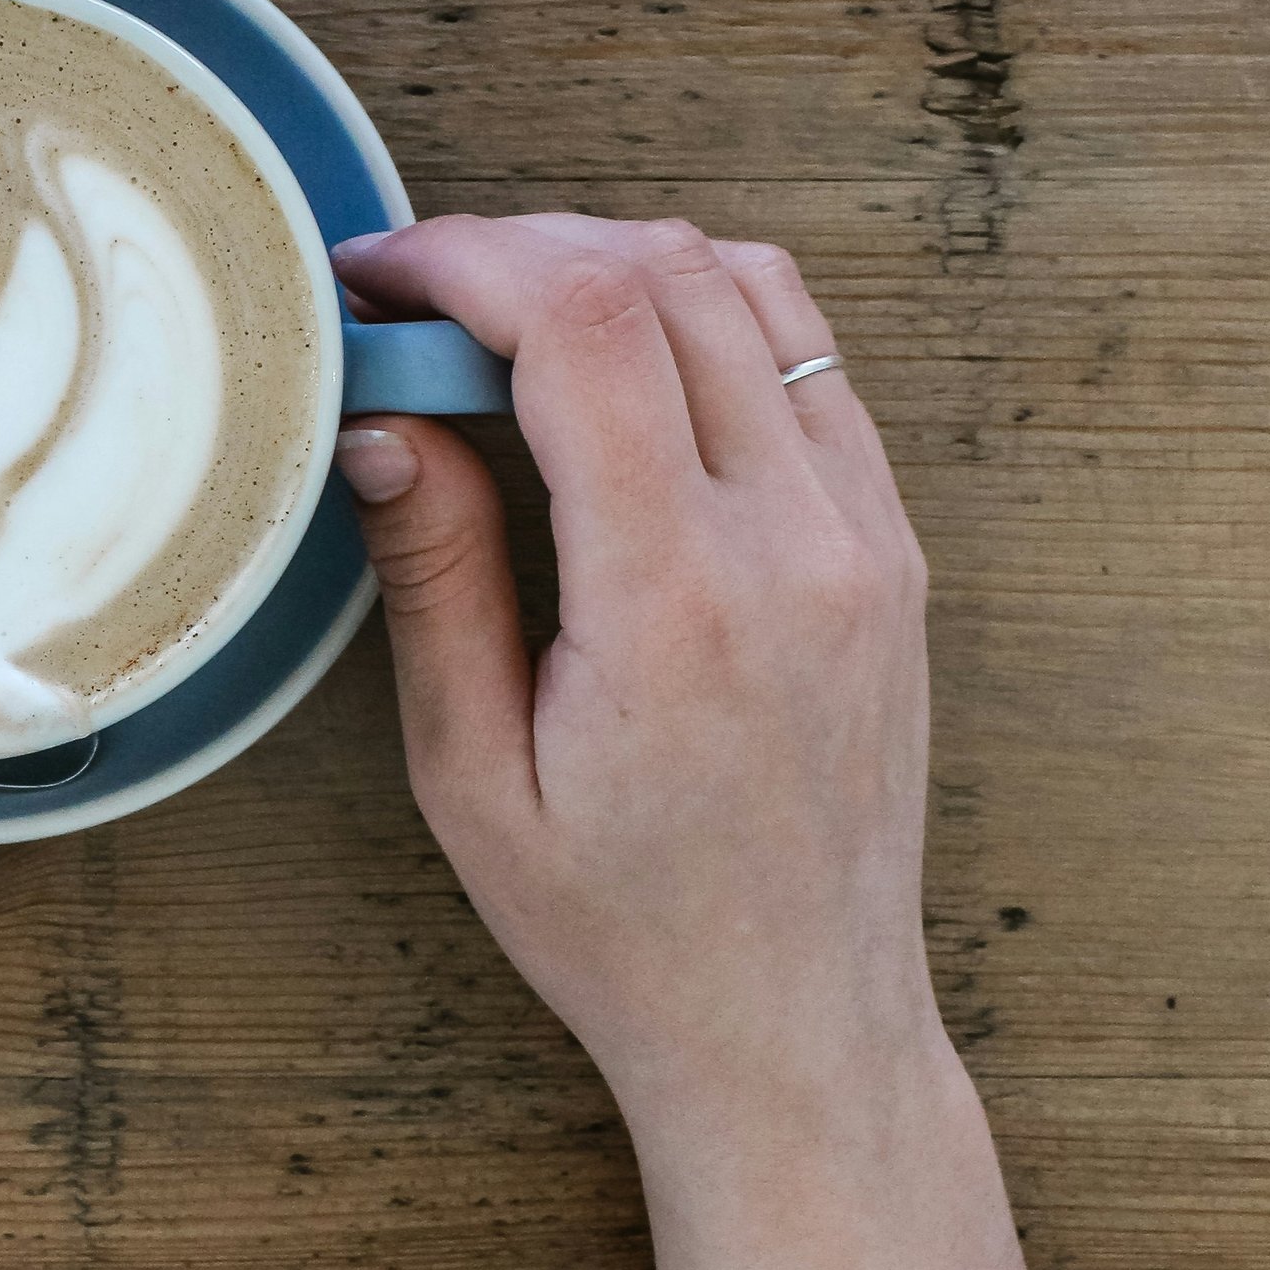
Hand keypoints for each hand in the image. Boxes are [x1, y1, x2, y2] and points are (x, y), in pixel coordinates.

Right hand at [334, 213, 1089, 1269]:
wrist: (792, 1022)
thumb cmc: (617, 925)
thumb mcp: (474, 777)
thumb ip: (437, 580)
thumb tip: (383, 421)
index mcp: (676, 601)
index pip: (586, 322)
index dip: (466, 258)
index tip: (378, 278)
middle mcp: (794, 545)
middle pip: (666, 275)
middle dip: (524, 248)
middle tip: (421, 300)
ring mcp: (863, 537)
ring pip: (752, 290)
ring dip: (620, 268)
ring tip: (512, 324)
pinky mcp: (891, 549)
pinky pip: (807, 362)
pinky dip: (705, 322)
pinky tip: (620, 381)